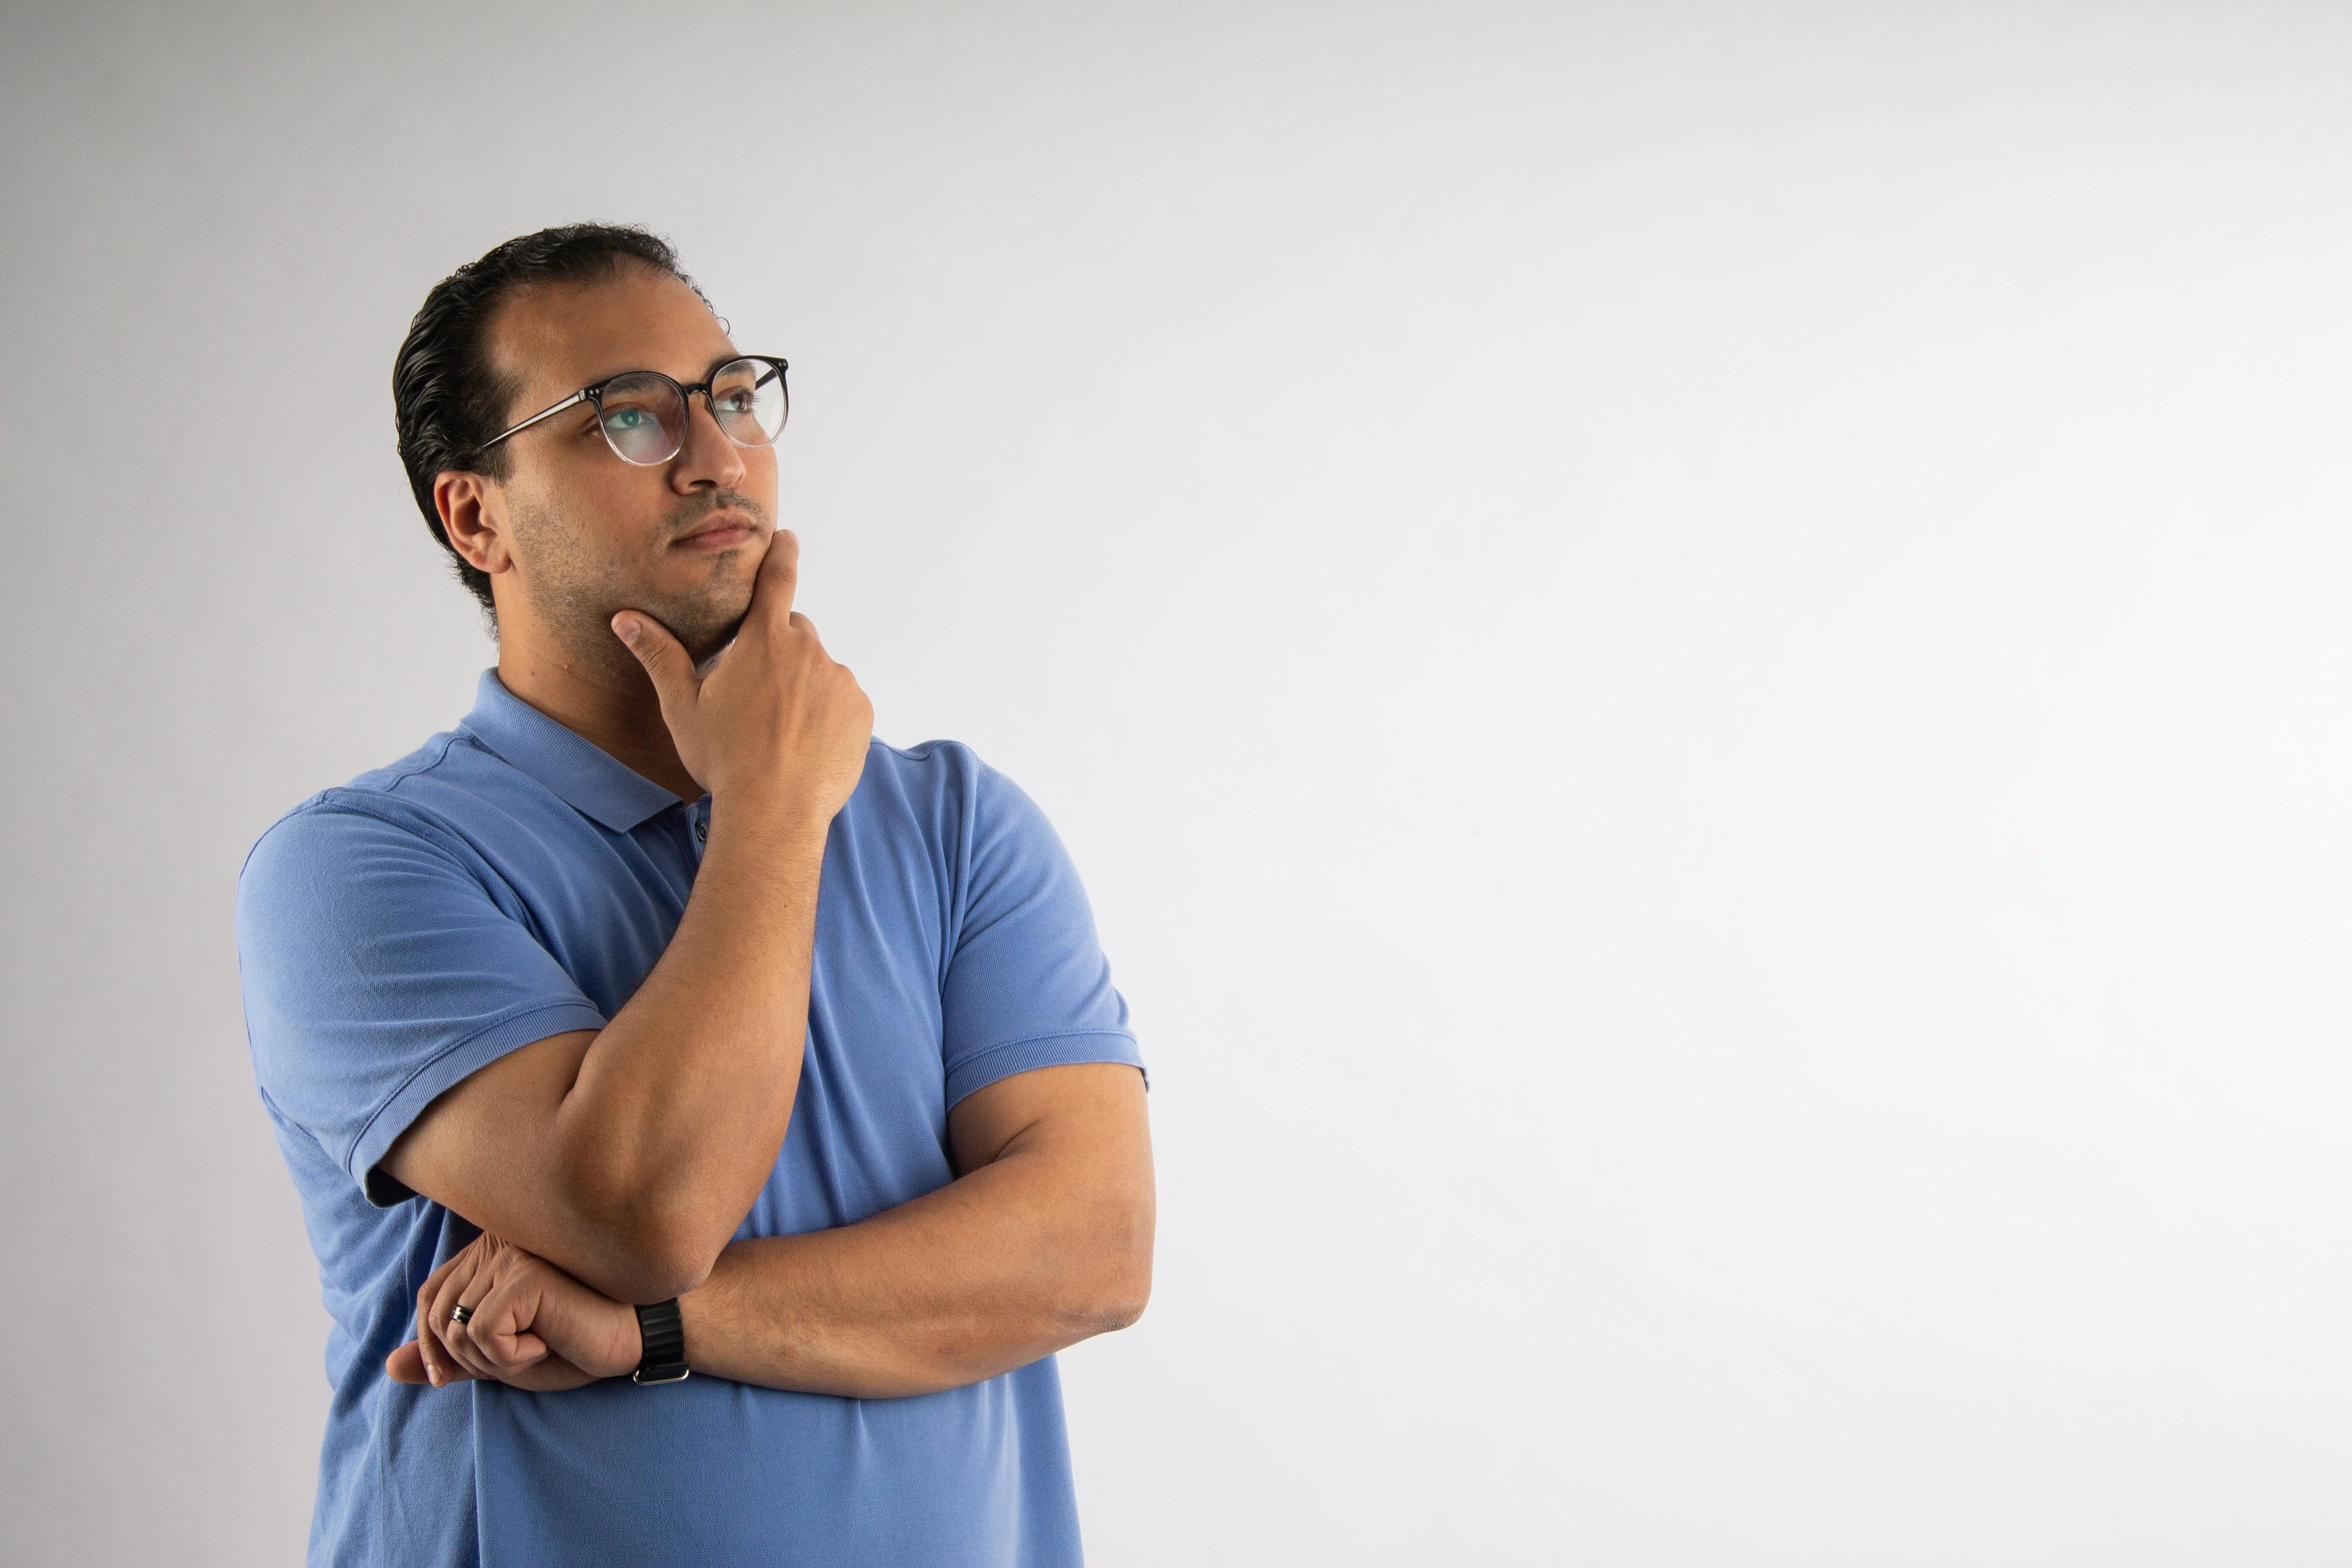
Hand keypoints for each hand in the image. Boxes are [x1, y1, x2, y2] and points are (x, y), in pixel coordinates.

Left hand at [386, 1232, 641, 1391]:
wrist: (637, 1337)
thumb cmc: (577, 1342)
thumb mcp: (503, 1358)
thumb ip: (451, 1357)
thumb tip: (388, 1366)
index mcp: (490, 1253)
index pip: (429, 1295)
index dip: (428, 1343)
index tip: (443, 1379)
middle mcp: (496, 1244)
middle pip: (437, 1313)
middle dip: (462, 1358)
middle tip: (514, 1363)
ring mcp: (511, 1255)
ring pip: (456, 1326)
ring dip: (491, 1360)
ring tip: (538, 1349)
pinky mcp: (525, 1274)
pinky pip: (483, 1332)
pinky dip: (510, 1356)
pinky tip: (551, 1341)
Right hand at [609, 528, 872, 828]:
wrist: (775, 810)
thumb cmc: (724, 759)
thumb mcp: (683, 707)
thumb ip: (659, 655)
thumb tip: (625, 618)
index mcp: (763, 641)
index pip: (777, 580)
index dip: (781, 553)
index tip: (787, 537)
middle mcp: (808, 651)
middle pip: (795, 633)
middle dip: (778, 651)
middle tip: (757, 694)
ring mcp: (839, 680)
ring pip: (819, 670)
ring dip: (804, 687)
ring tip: (780, 730)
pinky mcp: (860, 711)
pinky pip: (843, 701)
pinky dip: (828, 714)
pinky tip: (806, 744)